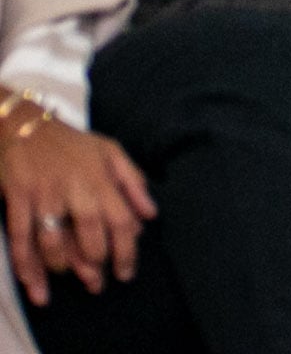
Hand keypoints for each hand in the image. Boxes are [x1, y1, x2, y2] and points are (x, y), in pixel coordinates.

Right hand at [4, 113, 153, 303]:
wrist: (25, 125)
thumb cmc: (72, 143)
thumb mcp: (111, 152)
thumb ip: (133, 182)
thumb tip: (151, 215)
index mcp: (101, 178)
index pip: (121, 220)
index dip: (126, 250)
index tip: (126, 272)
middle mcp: (75, 188)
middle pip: (90, 234)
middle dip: (96, 264)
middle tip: (98, 284)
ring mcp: (44, 194)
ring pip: (54, 241)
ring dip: (64, 267)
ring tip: (72, 280)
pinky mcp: (18, 198)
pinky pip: (20, 239)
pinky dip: (27, 267)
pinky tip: (36, 287)